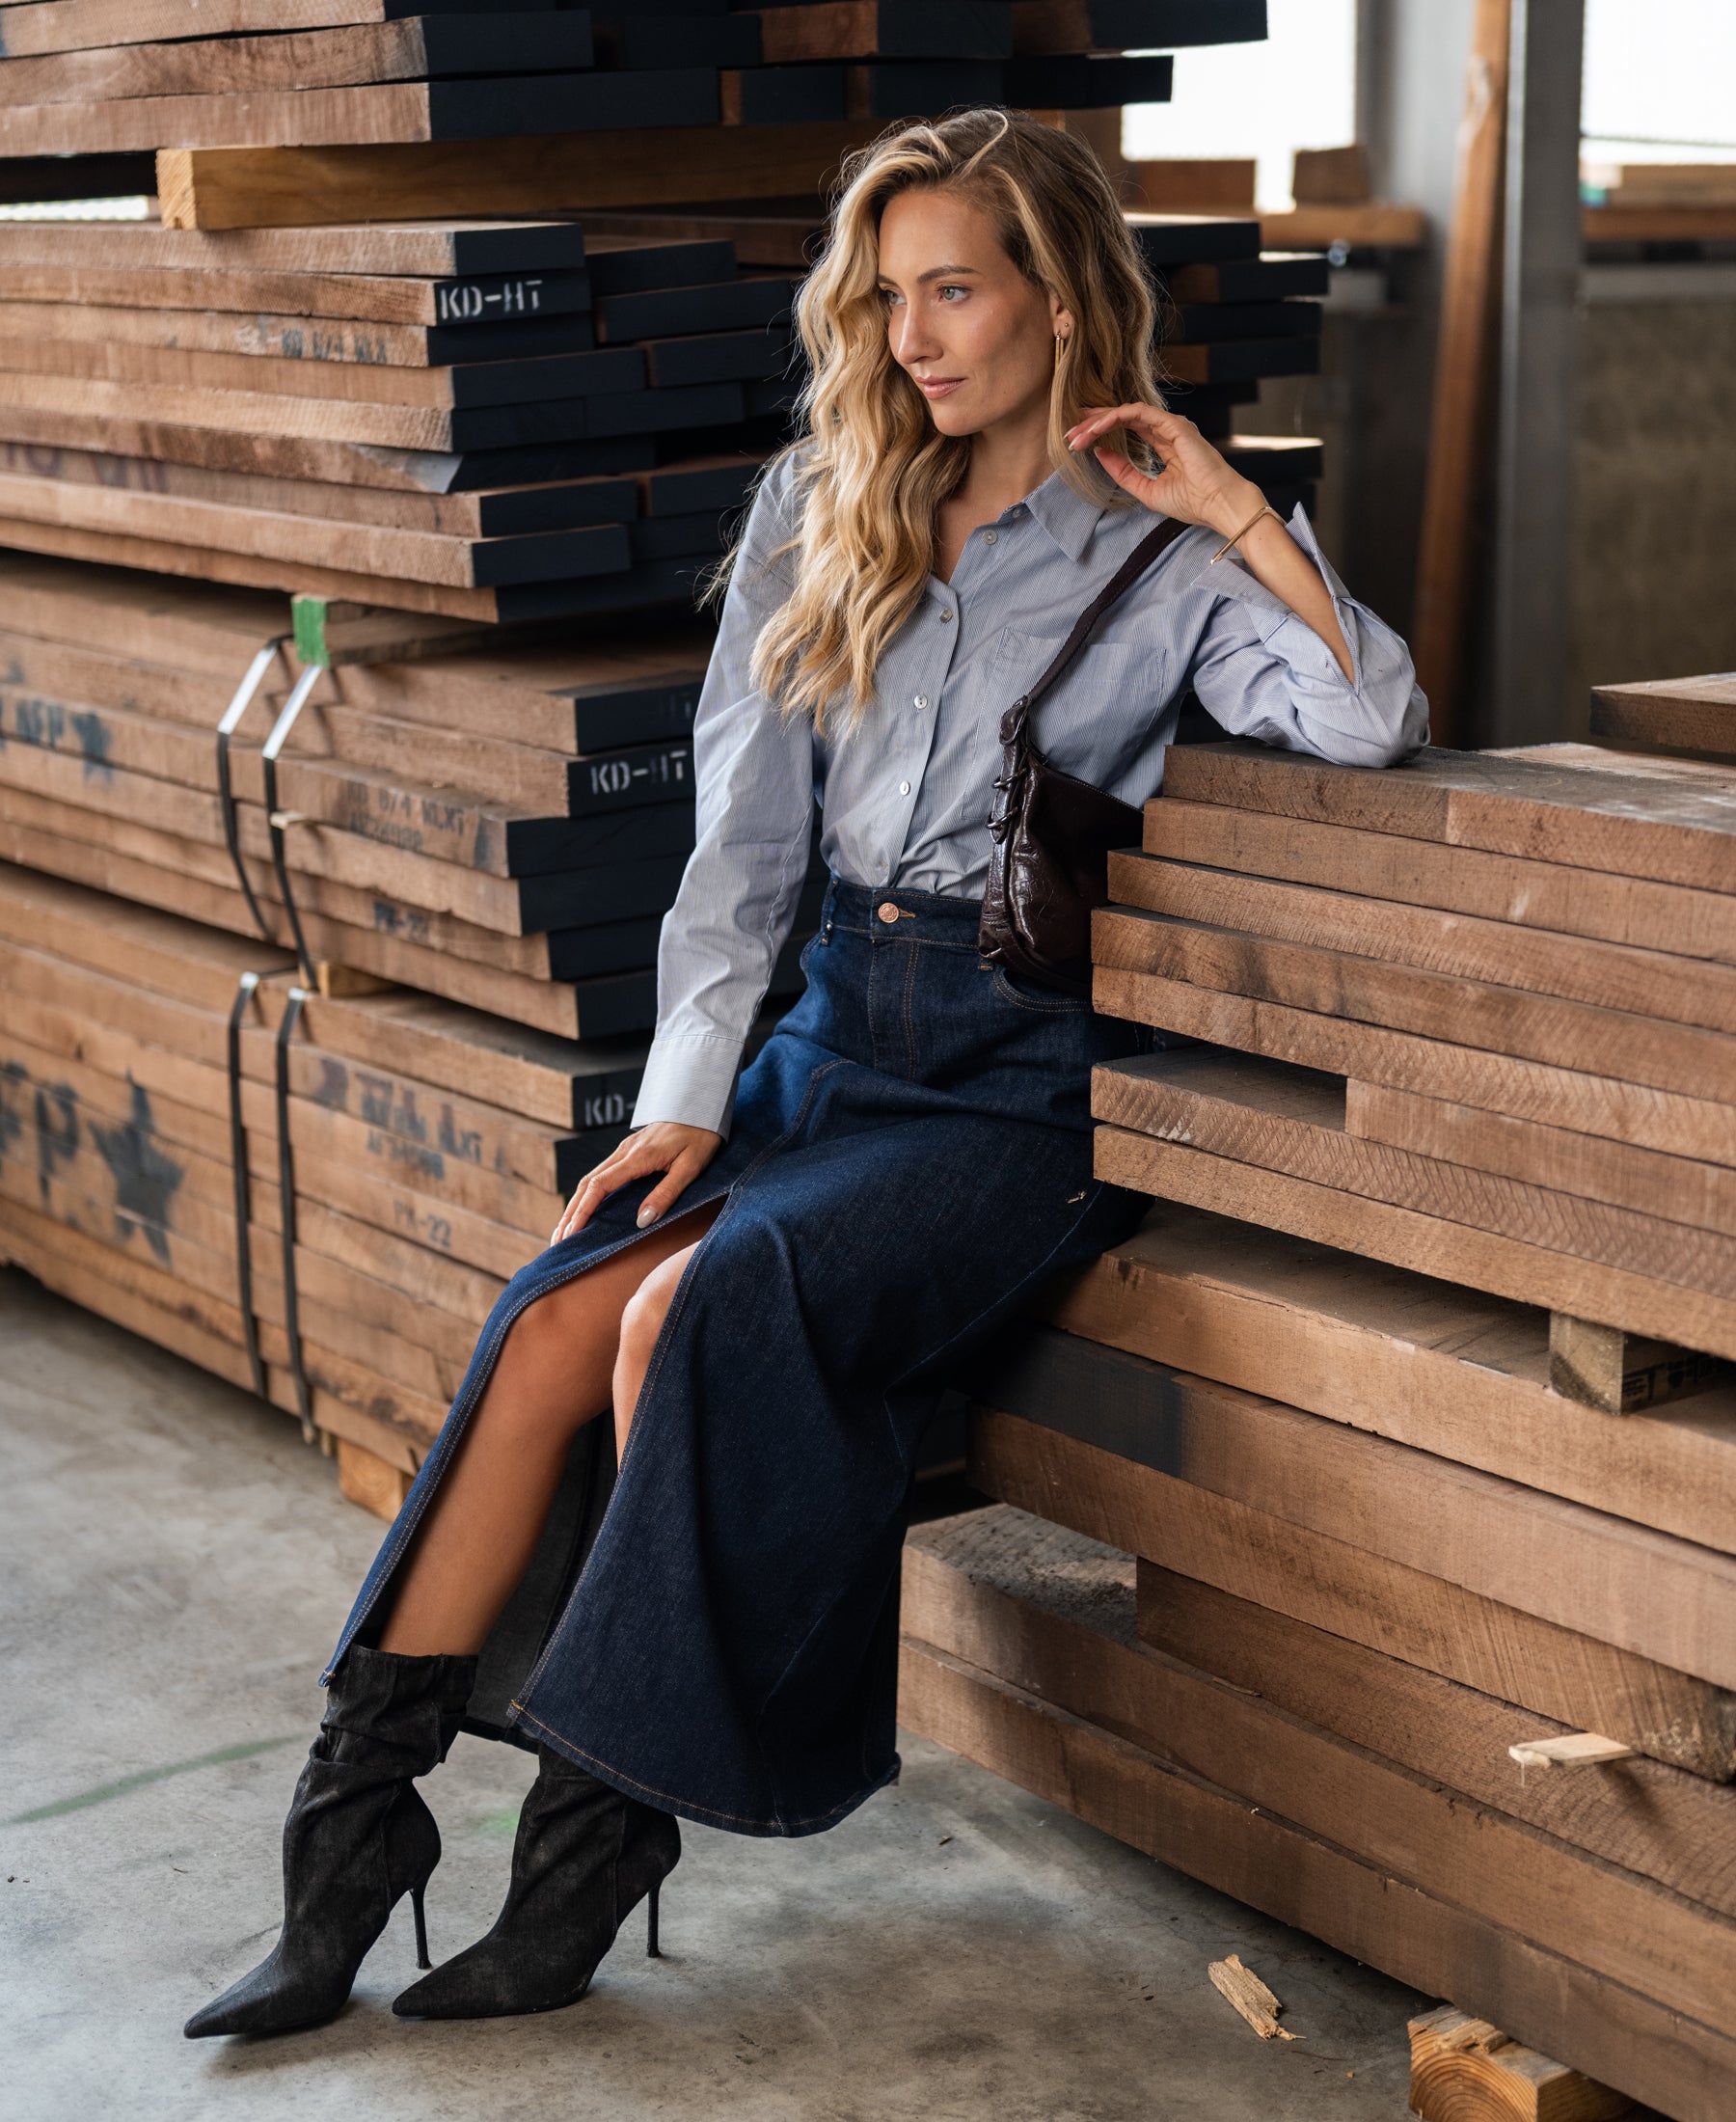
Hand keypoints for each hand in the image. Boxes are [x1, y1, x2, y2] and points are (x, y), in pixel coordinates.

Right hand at [550, 1120, 722, 1243]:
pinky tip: (586, 1207)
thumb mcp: (690, 1167)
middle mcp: (624, 1152)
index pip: (599, 1186)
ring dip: (576, 1205)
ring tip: (565, 1230)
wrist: (701, 1106)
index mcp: (637, 1157)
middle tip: (558, 1241)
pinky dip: (588, 1194)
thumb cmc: (700, 1136)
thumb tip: (642, 1220)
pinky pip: (602, 1174)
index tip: (570, 1234)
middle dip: (570, 1213)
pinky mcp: (629, 1151)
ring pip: (591, 1179)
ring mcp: (624, 1150)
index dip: (582, 1212)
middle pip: (586, 1184)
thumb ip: (666, 1193)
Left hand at [1064, 404, 1263, 540]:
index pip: (1127, 428)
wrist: (1218, 505)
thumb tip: (1100, 454)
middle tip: (1069, 433)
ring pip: (1127, 412)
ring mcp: (1172, 425)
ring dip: (1099, 421)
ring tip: (1078, 434)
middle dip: (1093, 423)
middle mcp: (1167, 430)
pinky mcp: (1175, 424)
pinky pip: (1138, 413)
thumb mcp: (1146, 490)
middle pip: (1123, 417)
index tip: (1077, 440)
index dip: (1101, 430)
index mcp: (1163, 444)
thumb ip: (1123, 471)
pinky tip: (1097, 427)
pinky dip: (1115, 417)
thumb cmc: (1192, 502)